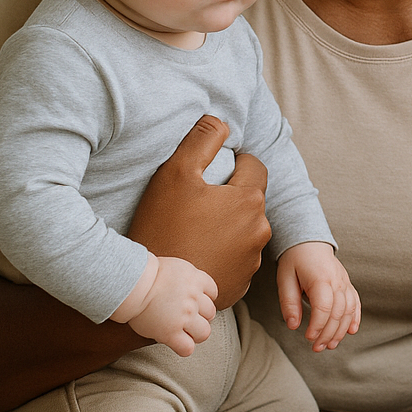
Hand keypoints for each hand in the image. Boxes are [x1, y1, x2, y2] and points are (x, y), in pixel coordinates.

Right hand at [112, 254, 217, 356]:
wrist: (131, 284)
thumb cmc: (146, 273)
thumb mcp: (176, 267)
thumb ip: (188, 277)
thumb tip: (189, 284)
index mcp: (196, 279)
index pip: (213, 292)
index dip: (203, 298)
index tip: (192, 301)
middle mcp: (194, 298)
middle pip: (210, 313)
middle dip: (200, 317)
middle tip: (185, 318)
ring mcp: (184, 316)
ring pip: (204, 332)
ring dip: (195, 333)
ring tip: (183, 332)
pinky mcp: (170, 332)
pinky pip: (187, 348)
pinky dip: (183, 348)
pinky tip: (175, 342)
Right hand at [127, 115, 270, 305]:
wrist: (152, 290)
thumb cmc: (161, 228)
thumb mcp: (175, 174)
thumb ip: (201, 141)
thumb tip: (220, 120)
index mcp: (250, 200)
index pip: (254, 166)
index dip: (234, 164)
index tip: (210, 173)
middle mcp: (259, 230)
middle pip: (251, 199)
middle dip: (231, 195)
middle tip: (196, 202)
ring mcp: (252, 260)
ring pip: (245, 229)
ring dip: (228, 225)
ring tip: (193, 229)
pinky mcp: (241, 283)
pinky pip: (236, 258)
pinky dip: (222, 253)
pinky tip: (196, 252)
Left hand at [276, 242, 359, 350]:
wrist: (309, 242)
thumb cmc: (295, 261)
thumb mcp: (284, 279)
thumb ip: (289, 302)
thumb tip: (293, 325)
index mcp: (320, 279)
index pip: (324, 307)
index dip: (317, 326)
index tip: (308, 338)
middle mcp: (337, 280)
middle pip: (338, 312)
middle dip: (328, 333)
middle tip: (317, 348)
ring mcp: (344, 282)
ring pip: (348, 310)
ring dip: (340, 330)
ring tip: (331, 345)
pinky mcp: (347, 284)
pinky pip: (355, 302)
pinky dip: (355, 318)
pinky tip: (351, 331)